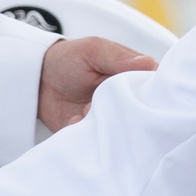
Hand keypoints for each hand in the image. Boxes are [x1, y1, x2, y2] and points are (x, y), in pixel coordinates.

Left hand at [37, 37, 155, 132]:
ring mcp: (114, 120)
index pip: (158, 91)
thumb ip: (118, 57)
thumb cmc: (69, 59)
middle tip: (97, 102)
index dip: (148, 95)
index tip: (130, 94)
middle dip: (122, 112)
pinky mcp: (97, 136)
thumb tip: (148, 63)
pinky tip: (74, 121)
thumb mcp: (93, 50)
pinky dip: (87, 136)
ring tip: (84, 110)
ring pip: (122, 133)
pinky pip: (100, 144)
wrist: (38, 80)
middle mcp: (129, 101)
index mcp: (136, 77)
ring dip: (104, 125)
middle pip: (143, 116)